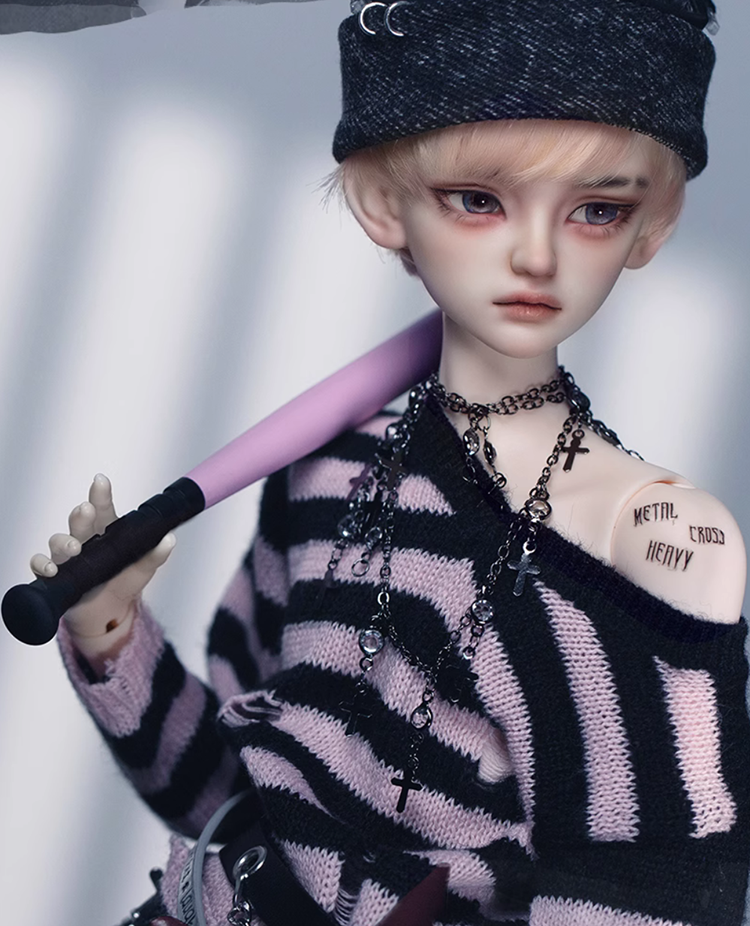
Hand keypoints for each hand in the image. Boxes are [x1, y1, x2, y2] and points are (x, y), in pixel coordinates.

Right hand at [30, 474, 174, 666]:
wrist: (109, 613)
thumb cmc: (123, 581)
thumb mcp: (143, 568)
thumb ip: (155, 554)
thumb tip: (169, 540)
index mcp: (106, 532)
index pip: (102, 509)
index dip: (100, 494)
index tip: (100, 481)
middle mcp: (84, 540)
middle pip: (79, 521)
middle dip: (81, 514)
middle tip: (86, 510)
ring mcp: (67, 557)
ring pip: (58, 541)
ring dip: (63, 542)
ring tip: (74, 548)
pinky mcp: (55, 576)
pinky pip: (40, 565)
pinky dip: (42, 564)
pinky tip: (51, 569)